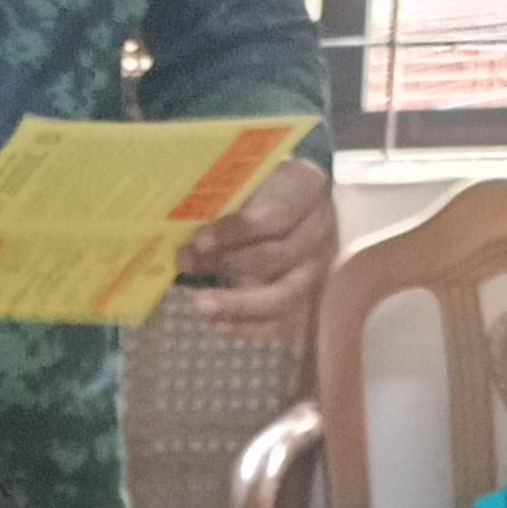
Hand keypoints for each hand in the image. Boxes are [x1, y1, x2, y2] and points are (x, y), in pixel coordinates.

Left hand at [176, 157, 335, 334]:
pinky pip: (281, 323)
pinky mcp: (308, 300)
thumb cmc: (265, 189)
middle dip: (227, 264)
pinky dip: (248, 327)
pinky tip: (219, 325)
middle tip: (187, 266)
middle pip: (276, 257)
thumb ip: (227, 204)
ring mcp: (317, 270)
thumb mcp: (252, 180)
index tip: (200, 240)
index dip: (236, 231)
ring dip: (236, 303)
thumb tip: (188, 244)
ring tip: (200, 305)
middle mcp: (319, 233)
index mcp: (307, 191)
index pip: (275, 216)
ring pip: (282, 295)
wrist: (299, 207)